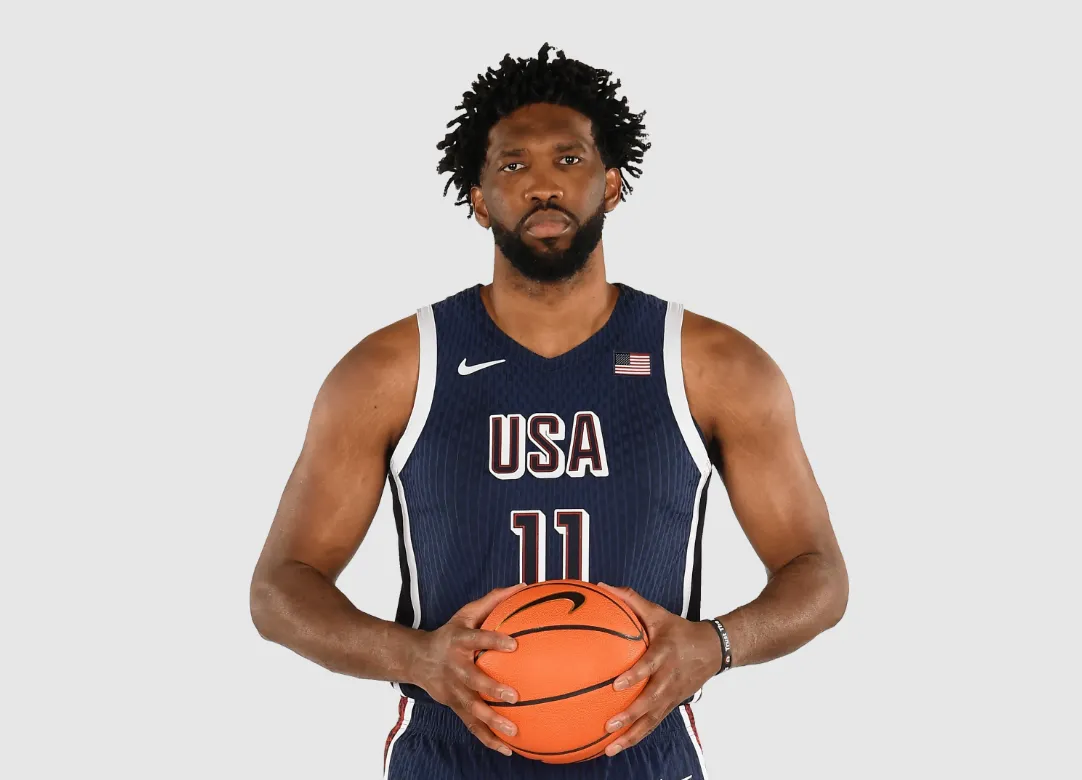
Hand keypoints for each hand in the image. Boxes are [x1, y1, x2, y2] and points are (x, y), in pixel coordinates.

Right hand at [408, 583, 525, 755]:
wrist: (415, 659)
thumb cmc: (450, 634)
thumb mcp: (465, 614)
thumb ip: (492, 600)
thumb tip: (522, 586)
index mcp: (459, 642)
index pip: (478, 639)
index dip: (494, 641)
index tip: (515, 644)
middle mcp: (455, 668)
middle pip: (473, 680)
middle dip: (492, 689)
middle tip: (514, 696)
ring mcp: (453, 691)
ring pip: (472, 709)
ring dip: (492, 721)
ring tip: (514, 731)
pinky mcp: (454, 706)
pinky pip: (472, 726)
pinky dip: (488, 739)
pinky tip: (509, 749)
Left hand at [597, 582, 721, 755]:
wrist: (713, 650)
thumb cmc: (679, 630)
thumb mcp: (658, 613)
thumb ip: (631, 600)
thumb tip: (602, 586)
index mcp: (665, 654)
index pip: (650, 666)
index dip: (635, 676)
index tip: (617, 684)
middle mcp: (669, 678)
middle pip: (650, 701)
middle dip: (630, 714)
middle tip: (609, 723)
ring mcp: (671, 695)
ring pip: (652, 720)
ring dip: (631, 735)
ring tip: (609, 748)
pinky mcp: (671, 706)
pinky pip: (653, 725)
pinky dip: (636, 738)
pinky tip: (617, 748)